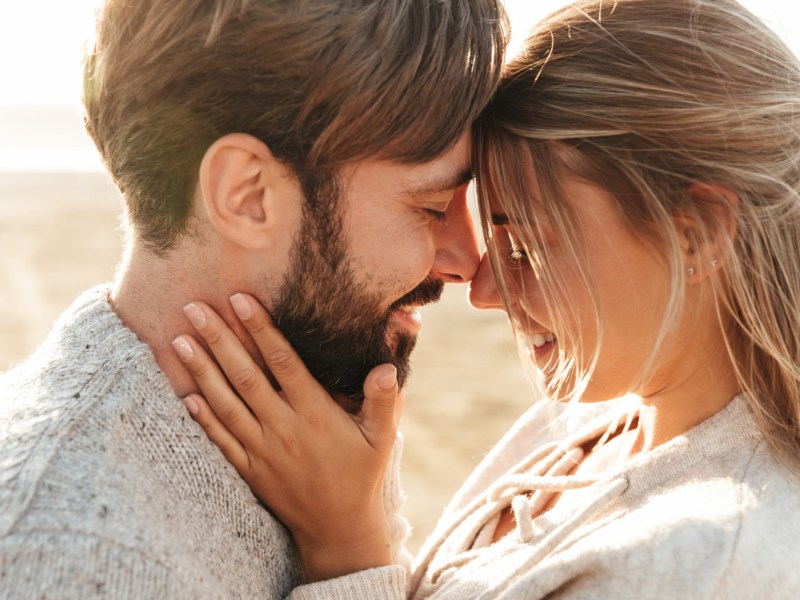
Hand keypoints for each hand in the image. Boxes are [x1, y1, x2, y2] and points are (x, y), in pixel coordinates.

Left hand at [171, 293, 401, 581]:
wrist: (338, 528)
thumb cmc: (362, 474)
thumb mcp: (382, 438)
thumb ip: (384, 401)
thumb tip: (385, 367)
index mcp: (315, 413)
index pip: (282, 362)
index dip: (261, 330)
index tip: (239, 299)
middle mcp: (284, 427)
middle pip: (245, 376)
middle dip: (218, 339)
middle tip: (194, 308)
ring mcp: (263, 450)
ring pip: (226, 404)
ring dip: (201, 371)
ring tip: (179, 340)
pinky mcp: (250, 470)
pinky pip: (220, 440)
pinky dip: (202, 418)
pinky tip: (185, 395)